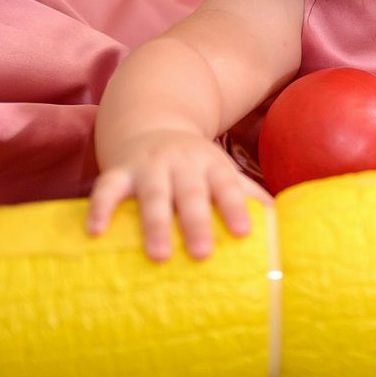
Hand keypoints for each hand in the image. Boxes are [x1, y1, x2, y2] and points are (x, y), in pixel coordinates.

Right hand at [85, 129, 268, 261]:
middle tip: (202, 255)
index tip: (245, 233)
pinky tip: (94, 232)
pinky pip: (107, 188)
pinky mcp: (119, 170)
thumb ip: (248, 195)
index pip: (228, 186)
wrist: (151, 120)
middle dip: (196, 222)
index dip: (236, 207)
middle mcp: (182, 163)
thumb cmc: (194, 163)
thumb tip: (281, 224)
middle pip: (191, 192)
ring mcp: (149, 165)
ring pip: (152, 193)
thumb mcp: (221, 171)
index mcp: (211, 165)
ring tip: (159, 256)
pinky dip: (100, 208)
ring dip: (155, 223)